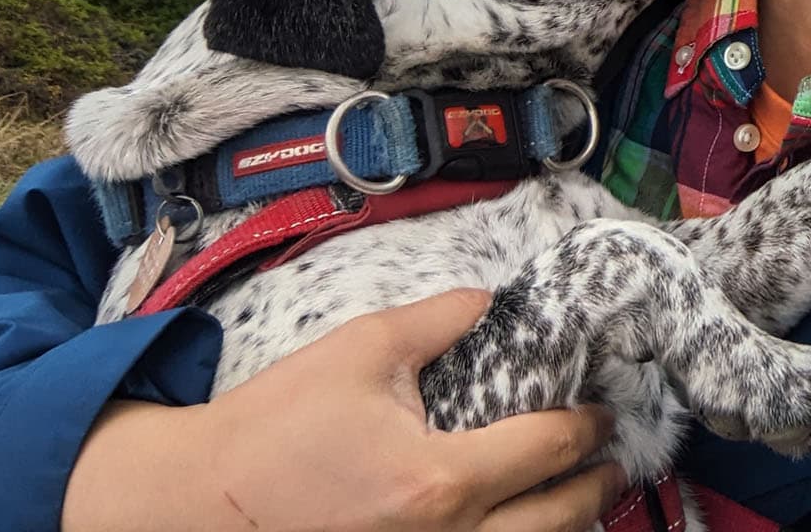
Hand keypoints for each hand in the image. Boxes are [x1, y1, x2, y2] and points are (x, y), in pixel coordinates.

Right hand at [65, 289, 627, 531]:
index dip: (585, 426)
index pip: (545, 451)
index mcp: (438, 480)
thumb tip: (493, 302)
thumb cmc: (275, 426)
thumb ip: (441, 320)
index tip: (602, 409)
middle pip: (554, 522)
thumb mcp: (361, 349)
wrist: (194, 503)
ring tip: (584, 497)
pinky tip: (519, 524)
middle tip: (616, 459)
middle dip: (594, 486)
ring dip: (562, 527)